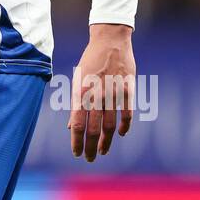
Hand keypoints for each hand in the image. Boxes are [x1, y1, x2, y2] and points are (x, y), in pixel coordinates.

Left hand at [68, 23, 135, 161]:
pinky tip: (120, 134)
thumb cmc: (90, 62)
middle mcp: (96, 94)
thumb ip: (75, 104)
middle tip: (90, 158)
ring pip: (110, 124)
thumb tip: (71, 127)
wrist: (109, 40)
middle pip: (94, 128)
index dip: (77, 141)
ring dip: (106, 141)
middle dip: (91, 147)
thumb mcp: (77, 81)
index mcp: (81, 92)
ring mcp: (113, 93)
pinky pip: (126, 113)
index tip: (77, 153)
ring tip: (102, 151)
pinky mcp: (128, 89)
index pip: (78, 124)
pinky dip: (124, 126)